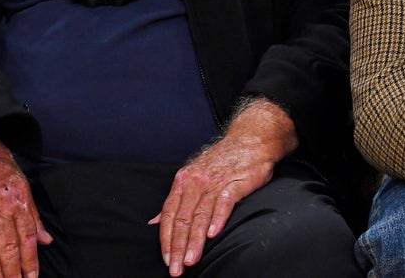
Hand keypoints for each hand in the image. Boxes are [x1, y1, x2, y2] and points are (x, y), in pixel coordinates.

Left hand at [149, 100, 296, 276]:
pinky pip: (223, 203)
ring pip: (200, 215)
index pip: (169, 215)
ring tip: (191, 260)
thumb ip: (175, 201)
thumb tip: (154, 222)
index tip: (166, 260)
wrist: (251, 140)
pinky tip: (213, 235)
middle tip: (176, 269)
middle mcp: (196, 182)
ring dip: (194, 240)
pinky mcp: (235, 182)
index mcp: (183, 181)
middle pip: (183, 219)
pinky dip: (217, 219)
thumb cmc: (222, 161)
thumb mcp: (193, 176)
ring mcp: (215, 182)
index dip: (167, 239)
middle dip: (178, 247)